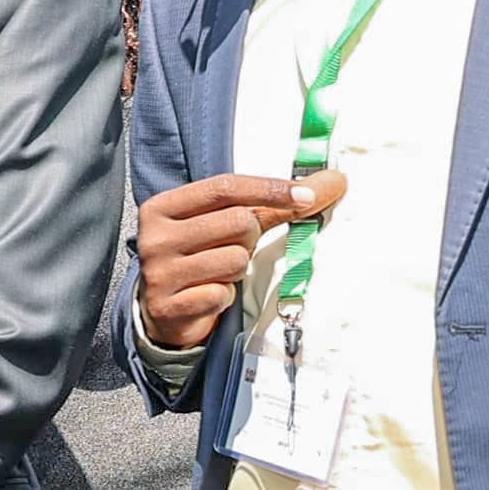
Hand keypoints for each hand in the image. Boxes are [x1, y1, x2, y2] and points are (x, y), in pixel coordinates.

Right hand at [135, 169, 345, 350]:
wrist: (162, 309)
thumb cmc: (200, 256)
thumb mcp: (224, 224)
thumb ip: (272, 203)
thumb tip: (333, 180)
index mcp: (163, 207)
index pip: (225, 187)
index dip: (270, 189)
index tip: (307, 195)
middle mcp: (155, 236)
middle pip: (238, 222)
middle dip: (250, 236)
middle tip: (234, 247)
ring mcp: (159, 272)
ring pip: (235, 259)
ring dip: (238, 269)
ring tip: (218, 273)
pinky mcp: (168, 305)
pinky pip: (221, 294)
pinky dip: (225, 296)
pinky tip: (209, 295)